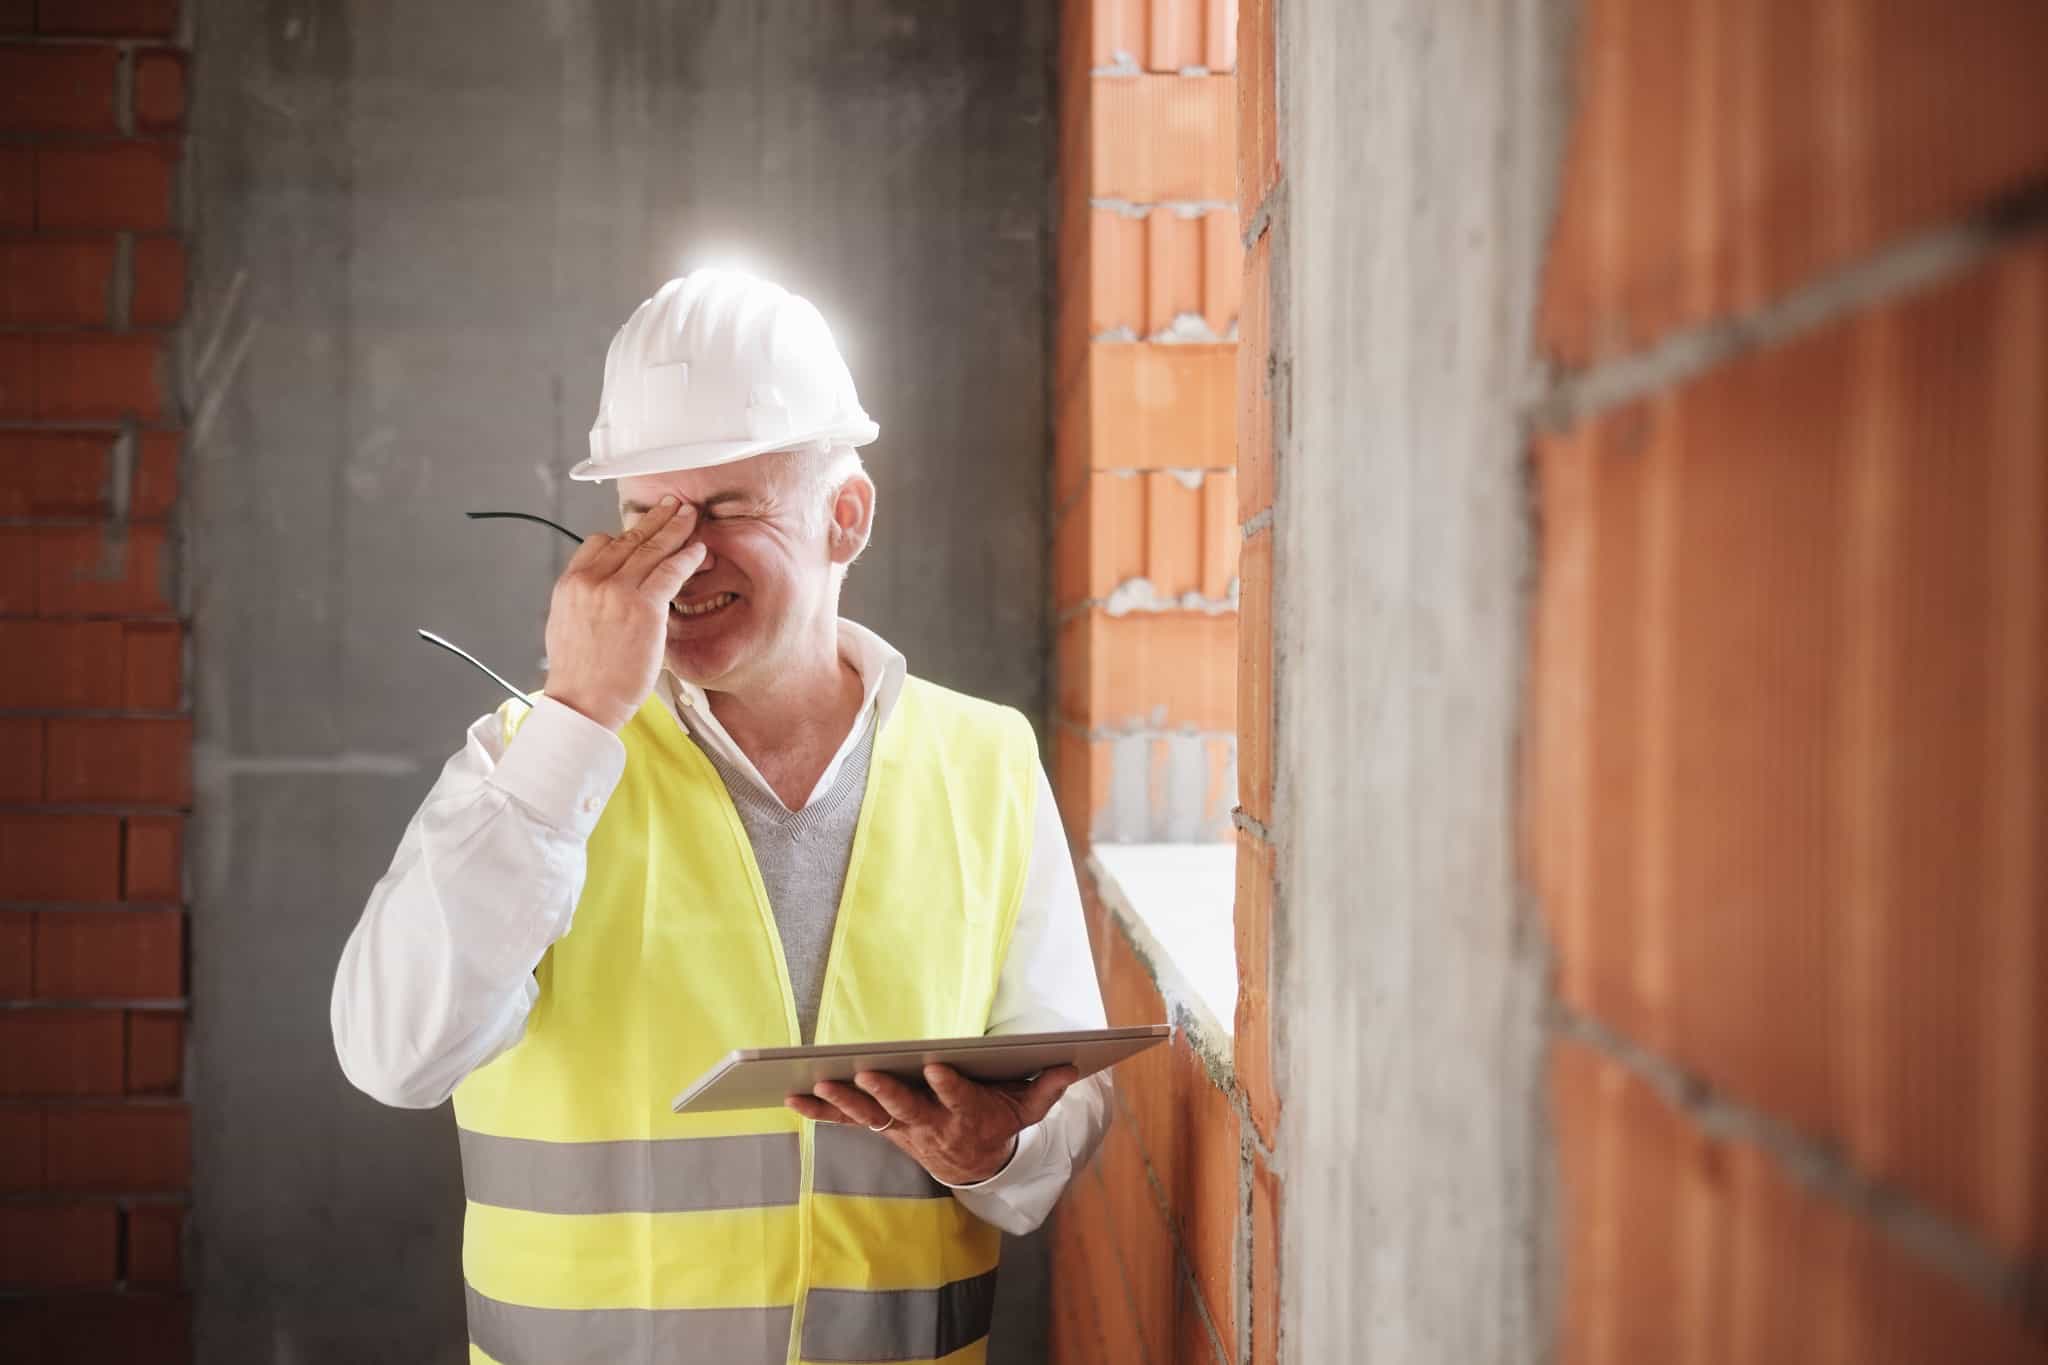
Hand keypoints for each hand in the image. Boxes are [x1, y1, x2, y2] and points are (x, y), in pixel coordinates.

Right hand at [543, 496, 704, 730]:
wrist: (583, 701)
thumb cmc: (580, 672)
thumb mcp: (567, 623)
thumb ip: (586, 597)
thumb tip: (602, 584)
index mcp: (571, 583)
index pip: (600, 542)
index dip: (626, 533)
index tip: (642, 527)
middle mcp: (592, 581)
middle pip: (629, 538)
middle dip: (655, 518)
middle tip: (673, 504)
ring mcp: (617, 592)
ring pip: (652, 549)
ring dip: (675, 528)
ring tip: (690, 516)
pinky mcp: (643, 607)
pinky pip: (670, 571)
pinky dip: (687, 556)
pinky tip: (699, 549)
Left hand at [787, 1064, 1079, 1185]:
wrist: (977, 1164)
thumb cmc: (1000, 1122)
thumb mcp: (1029, 1108)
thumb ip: (1046, 1088)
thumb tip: (1070, 1067)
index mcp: (968, 1114)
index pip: (959, 1099)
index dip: (948, 1085)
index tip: (937, 1066)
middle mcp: (932, 1125)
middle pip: (906, 1110)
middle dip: (885, 1093)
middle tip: (866, 1074)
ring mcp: (904, 1129)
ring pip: (872, 1116)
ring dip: (844, 1101)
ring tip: (817, 1084)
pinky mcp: (884, 1129)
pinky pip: (849, 1121)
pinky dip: (821, 1112)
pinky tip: (793, 1099)